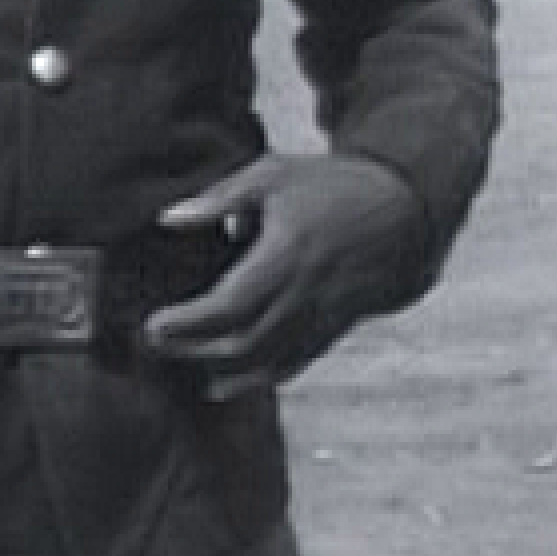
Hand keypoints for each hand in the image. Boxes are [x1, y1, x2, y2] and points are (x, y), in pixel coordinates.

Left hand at [143, 152, 424, 397]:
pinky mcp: (333, 327)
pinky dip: (256, 379)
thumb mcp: (274, 174)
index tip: (153, 324)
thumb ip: (221, 198)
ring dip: (221, 369)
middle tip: (156, 342)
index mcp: (286, 253)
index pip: (228, 305)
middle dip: (193, 349)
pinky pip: (292, 364)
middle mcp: (305, 293)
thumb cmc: (331, 185)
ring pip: (265, 362)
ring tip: (185, 360)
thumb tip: (169, 220)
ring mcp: (322, 315)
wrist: (403, 211)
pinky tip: (224, 382)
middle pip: (242, 342)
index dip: (187, 323)